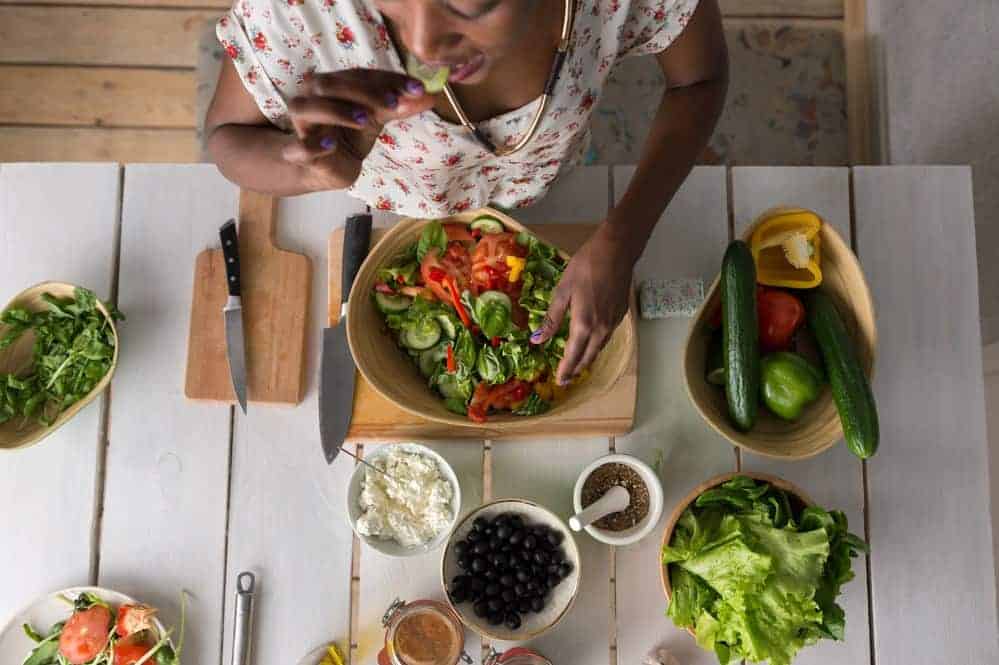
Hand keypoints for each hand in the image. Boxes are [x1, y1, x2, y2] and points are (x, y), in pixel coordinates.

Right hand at [281, 69, 436, 189]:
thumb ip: (398, 106)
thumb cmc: (350, 136)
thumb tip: (428, 96)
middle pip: (331, 85)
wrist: (328, 168)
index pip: (360, 75)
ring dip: (337, 111)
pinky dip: (312, 145)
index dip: (389, 80)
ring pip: (307, 109)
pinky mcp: (298, 152)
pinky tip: (331, 145)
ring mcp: (303, 125)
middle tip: (395, 103)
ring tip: (366, 119)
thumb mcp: (376, 118)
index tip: (418, 89)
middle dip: (365, 92)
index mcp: (333, 84)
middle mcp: (312, 97)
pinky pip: (298, 147)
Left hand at [531, 222, 638, 384]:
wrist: (616, 251)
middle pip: (589, 357)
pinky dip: (597, 346)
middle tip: (566, 378)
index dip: (566, 370)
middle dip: (576, 369)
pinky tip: (591, 343)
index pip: (573, 355)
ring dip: (588, 359)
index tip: (559, 381)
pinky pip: (607, 337)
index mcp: (584, 324)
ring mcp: (614, 323)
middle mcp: (601, 329)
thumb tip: (537, 340)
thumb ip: (551, 318)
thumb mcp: (563, 291)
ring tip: (577, 365)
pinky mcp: (621, 315)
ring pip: (600, 348)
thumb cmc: (585, 267)